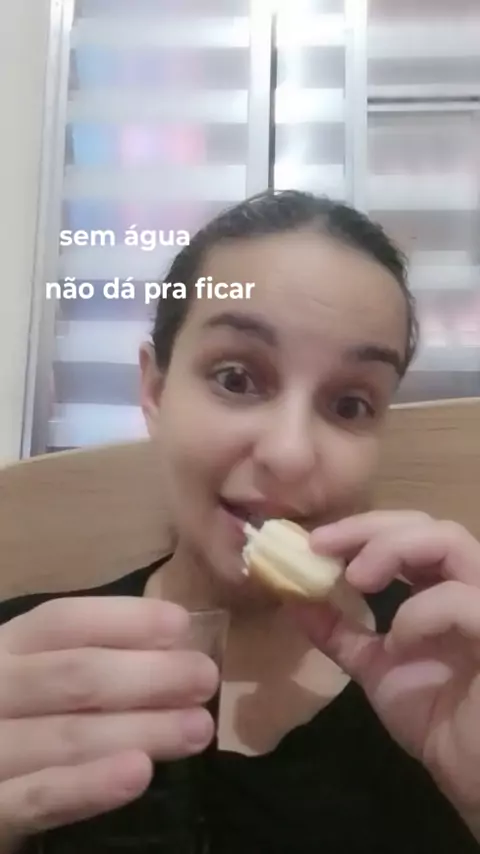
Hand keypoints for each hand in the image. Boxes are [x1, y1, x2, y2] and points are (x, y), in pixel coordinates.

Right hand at [0, 597, 217, 843]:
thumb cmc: (14, 717)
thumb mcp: (33, 673)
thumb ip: (85, 656)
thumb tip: (172, 644)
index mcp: (7, 647)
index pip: (64, 622)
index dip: (125, 620)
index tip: (180, 624)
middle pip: (75, 675)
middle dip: (149, 676)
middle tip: (205, 679)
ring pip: (70, 736)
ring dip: (142, 730)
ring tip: (197, 728)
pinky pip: (40, 798)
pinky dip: (91, 785)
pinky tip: (140, 772)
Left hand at [295, 511, 479, 816]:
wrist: (475, 777)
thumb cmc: (440, 721)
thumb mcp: (377, 667)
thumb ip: (342, 632)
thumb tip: (295, 601)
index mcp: (446, 588)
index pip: (409, 534)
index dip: (361, 530)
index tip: (313, 543)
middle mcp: (473, 585)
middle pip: (429, 525)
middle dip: (371, 529)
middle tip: (323, 546)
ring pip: (451, 541)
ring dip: (394, 550)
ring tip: (356, 577)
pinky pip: (462, 600)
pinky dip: (420, 612)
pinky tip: (398, 641)